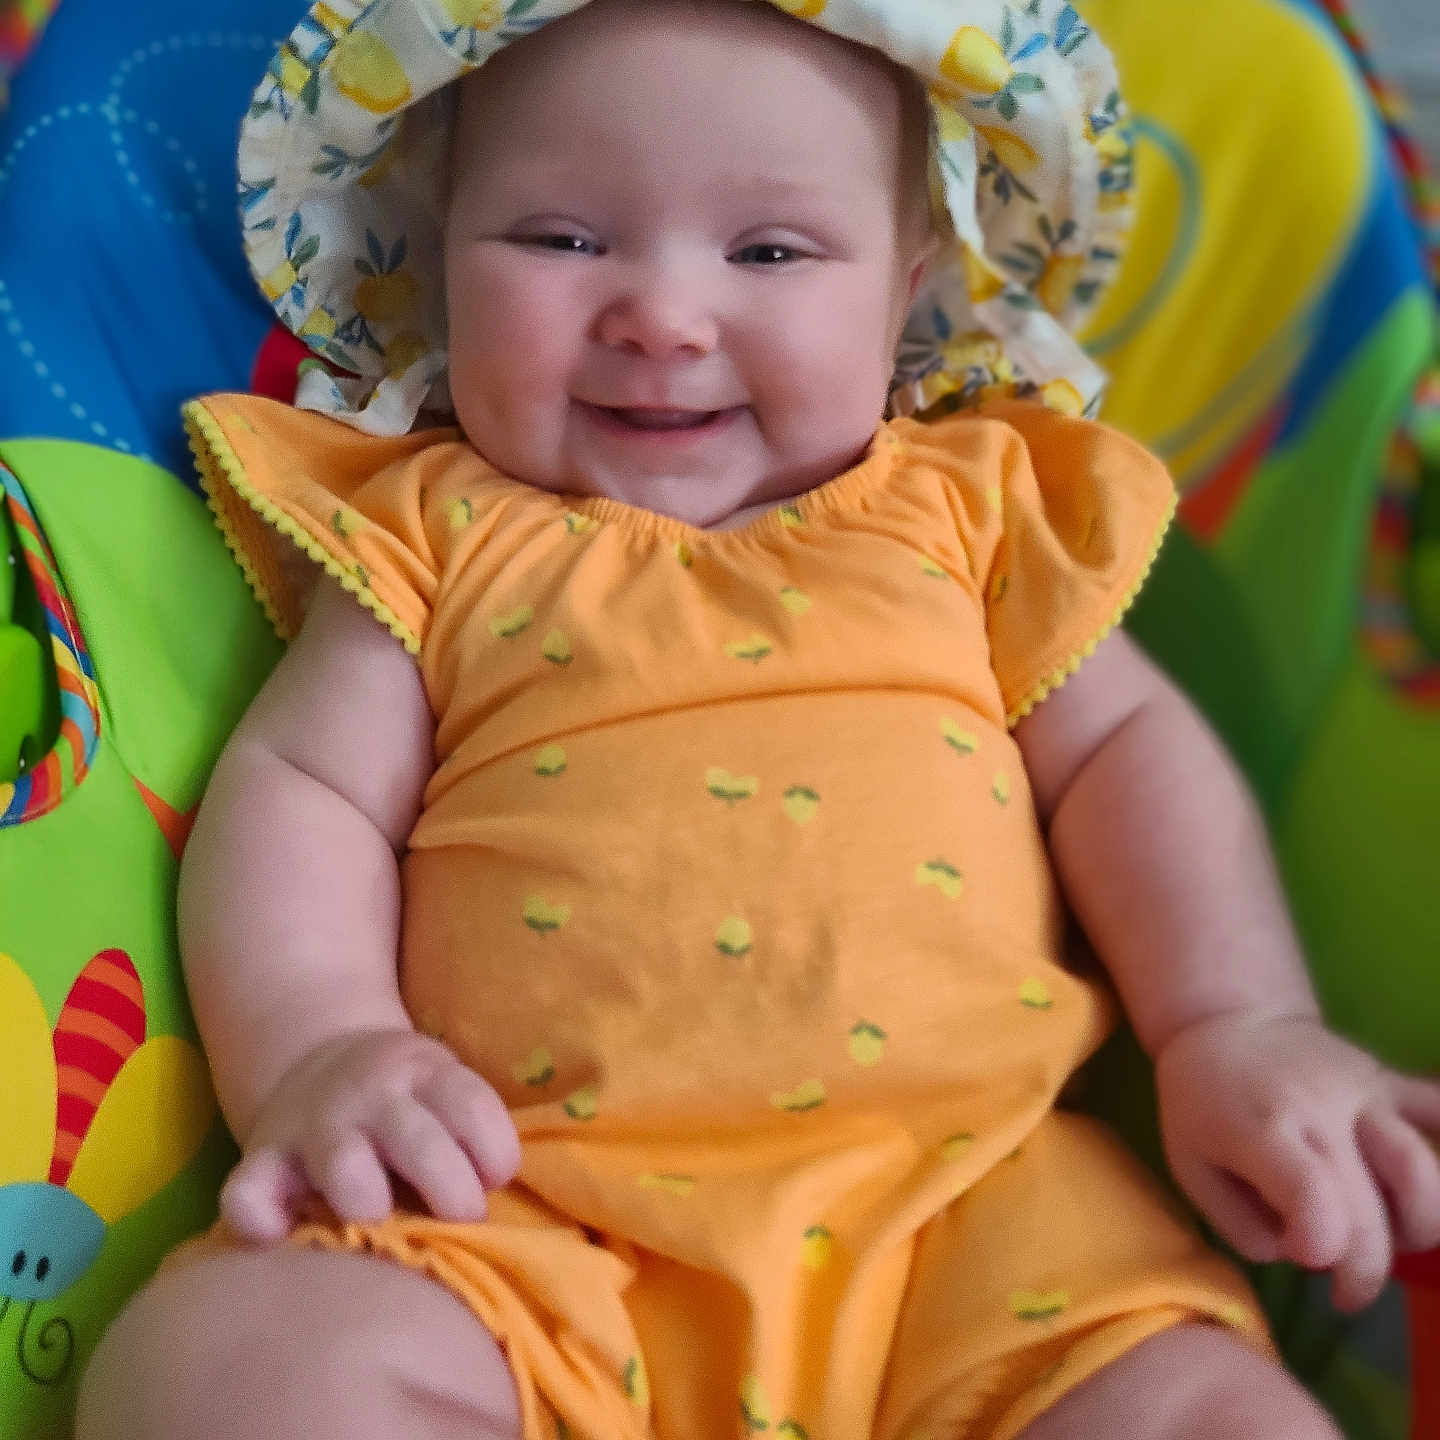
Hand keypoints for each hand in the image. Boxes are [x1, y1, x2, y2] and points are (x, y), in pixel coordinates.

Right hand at [219, 1027, 520, 1242]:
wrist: (318, 1054)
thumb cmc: (406, 1100)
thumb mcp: (445, 1086)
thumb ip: (472, 1130)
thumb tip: (504, 1202)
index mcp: (425, 1072)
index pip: (472, 1108)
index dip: (495, 1154)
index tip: (497, 1181)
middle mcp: (370, 1094)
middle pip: (418, 1143)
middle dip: (450, 1191)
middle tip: (461, 1219)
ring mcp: (315, 1124)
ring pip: (344, 1166)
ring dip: (369, 1203)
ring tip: (383, 1224)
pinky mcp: (263, 1157)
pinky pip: (247, 1193)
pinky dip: (260, 1219)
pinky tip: (282, 1237)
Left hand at [1155, 1010, 1439, 1310]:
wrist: (1226, 1020)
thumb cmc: (1200, 1102)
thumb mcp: (1190, 1167)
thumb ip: (1241, 1226)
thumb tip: (1303, 1256)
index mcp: (1264, 1132)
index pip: (1316, 1204)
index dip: (1320, 1249)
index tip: (1303, 1256)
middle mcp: (1321, 1112)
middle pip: (1372, 1207)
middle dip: (1365, 1269)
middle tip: (1345, 1291)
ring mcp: (1363, 1093)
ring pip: (1422, 1168)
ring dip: (1419, 1226)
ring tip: (1390, 1240)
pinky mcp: (1389, 1081)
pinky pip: (1437, 1106)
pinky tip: (1438, 1178)